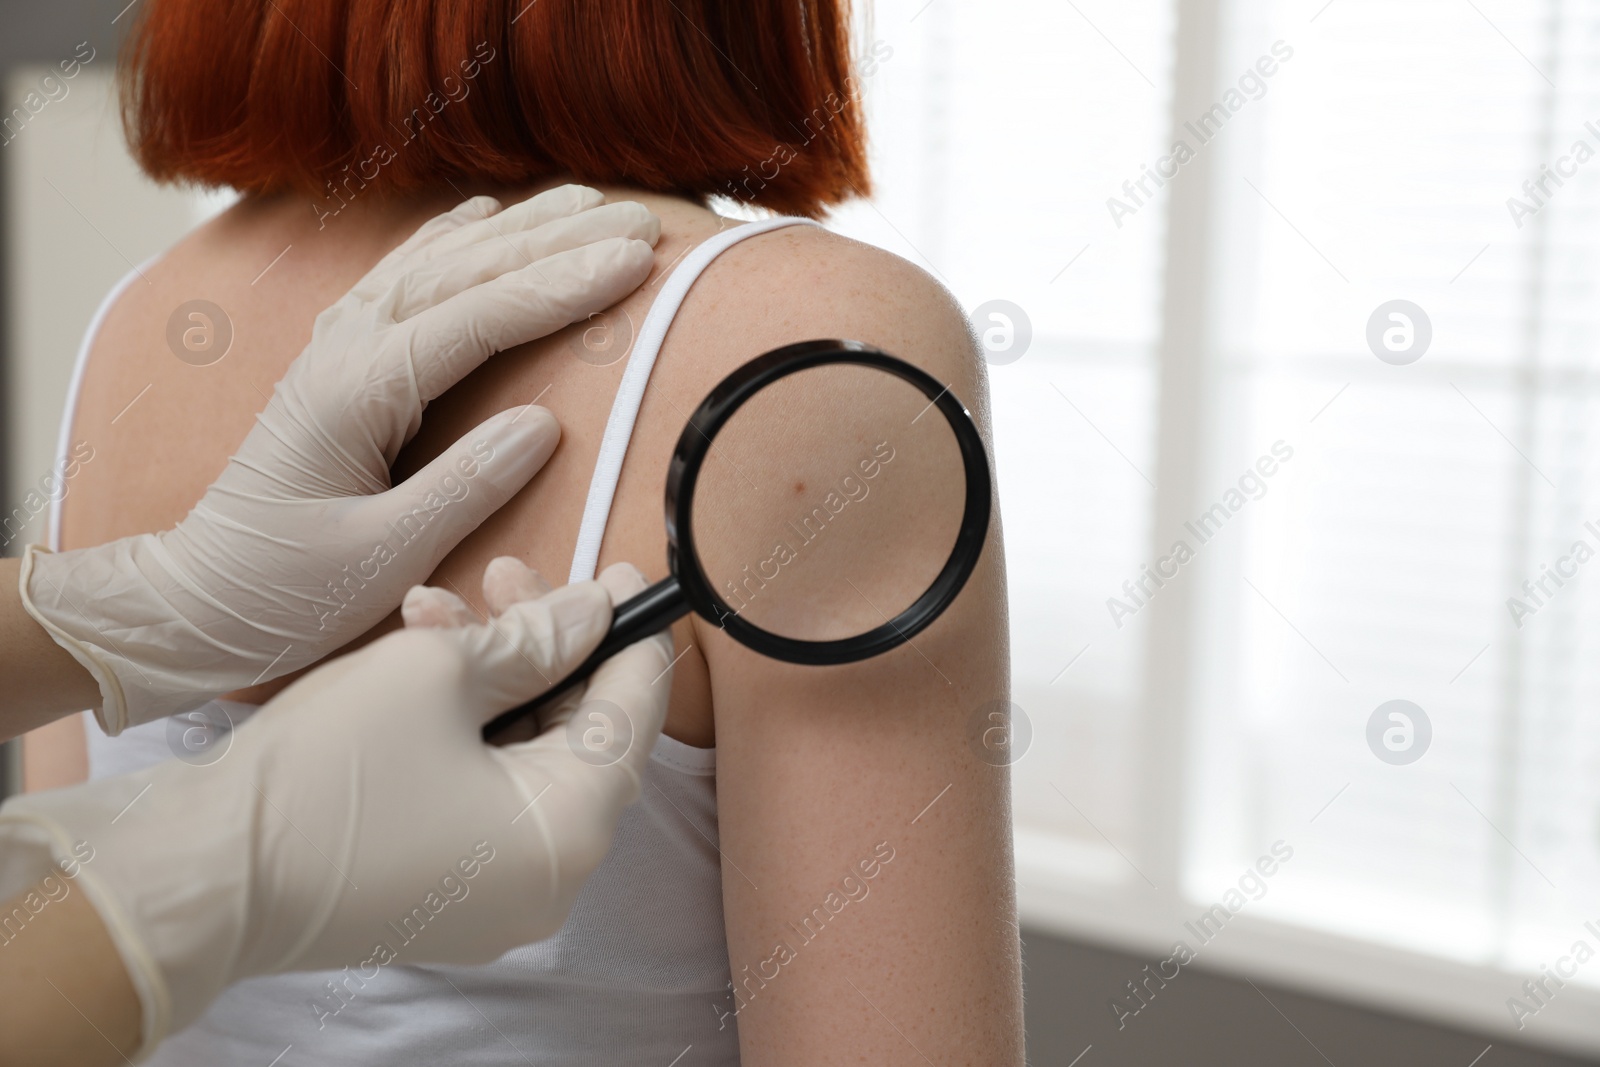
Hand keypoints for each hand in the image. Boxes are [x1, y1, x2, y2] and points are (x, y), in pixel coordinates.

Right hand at [0, 561, 671, 1057]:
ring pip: (526, 755)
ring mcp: (498, 891)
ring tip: (435, 605)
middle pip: (580, 731)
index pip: (633, 713)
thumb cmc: (324, 774)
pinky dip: (466, 726)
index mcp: (571, 829)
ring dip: (494, 674)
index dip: (632, 633)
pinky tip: (418, 660)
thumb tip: (592, 614)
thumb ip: (535, 638)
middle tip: (511, 570)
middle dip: (544, 642)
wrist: (202, 874)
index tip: (625, 577)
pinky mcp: (446, 887)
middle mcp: (552, 876)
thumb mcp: (438, 671)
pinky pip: (486, 791)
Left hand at [19, 185, 659, 734]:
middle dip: (560, 238)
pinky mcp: (339, 363)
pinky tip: (486, 215)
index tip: (634, 262)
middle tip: (642, 219)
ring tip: (591, 201)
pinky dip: (453, 240)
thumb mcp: (382, 558)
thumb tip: (544, 424)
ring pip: (439, 261)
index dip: (563, 286)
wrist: (197, 599)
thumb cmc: (284, 590)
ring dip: (520, 228)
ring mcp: (338, 347)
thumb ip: (463, 487)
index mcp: (358, 391)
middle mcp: (346, 350)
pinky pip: (406, 276)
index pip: (480, 317)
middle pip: (466, 269)